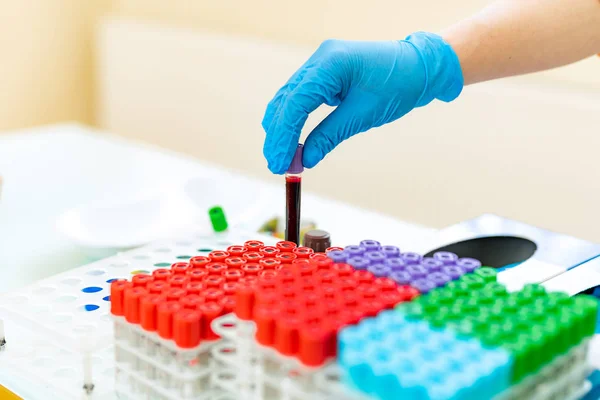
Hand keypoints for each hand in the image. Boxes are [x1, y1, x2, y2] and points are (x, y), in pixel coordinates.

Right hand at [261, 32, 463, 173]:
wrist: (418, 66)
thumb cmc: (399, 85)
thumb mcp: (364, 115)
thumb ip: (329, 135)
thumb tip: (304, 160)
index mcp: (331, 63)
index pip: (295, 102)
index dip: (283, 136)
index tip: (279, 163)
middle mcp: (319, 59)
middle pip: (286, 101)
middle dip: (278, 135)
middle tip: (277, 166)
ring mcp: (319, 64)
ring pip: (288, 99)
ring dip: (282, 129)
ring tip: (281, 158)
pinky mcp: (323, 73)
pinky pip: (299, 97)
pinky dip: (293, 119)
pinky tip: (289, 140)